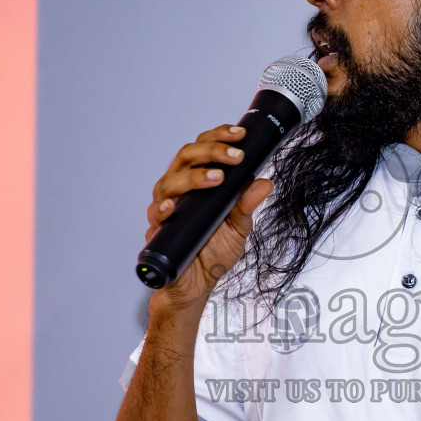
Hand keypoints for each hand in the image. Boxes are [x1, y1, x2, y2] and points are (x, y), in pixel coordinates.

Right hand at [144, 123, 271, 313]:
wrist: (196, 285)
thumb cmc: (213, 254)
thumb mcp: (238, 228)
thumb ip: (247, 205)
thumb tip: (265, 183)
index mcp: (198, 182)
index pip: (204, 149)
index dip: (219, 137)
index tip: (240, 135)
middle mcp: (179, 189)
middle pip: (186, 156)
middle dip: (211, 151)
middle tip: (235, 156)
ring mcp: (166, 207)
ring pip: (171, 180)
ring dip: (194, 176)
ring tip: (216, 178)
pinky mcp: (158, 229)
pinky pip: (155, 214)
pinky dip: (163, 208)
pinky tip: (172, 205)